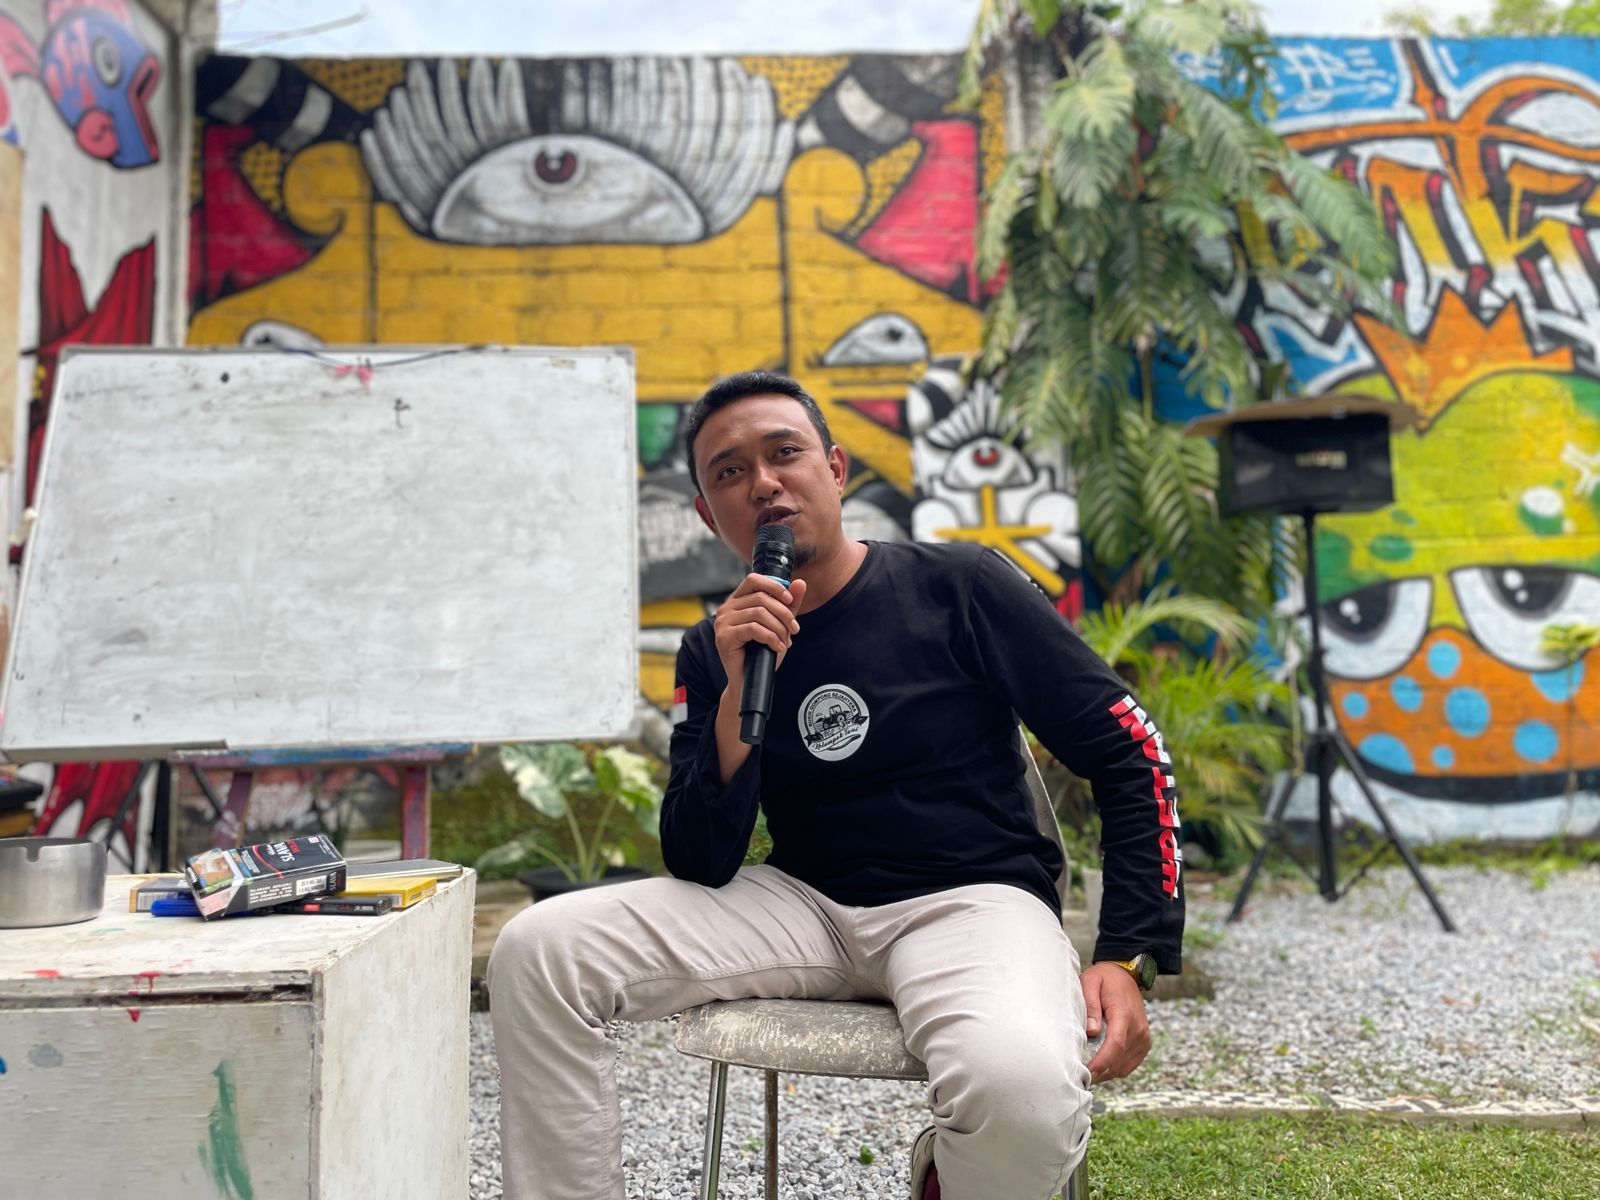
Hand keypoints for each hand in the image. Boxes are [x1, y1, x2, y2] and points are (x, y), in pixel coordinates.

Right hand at [712, 573, 808, 684]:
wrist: (749, 680)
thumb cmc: (762, 652)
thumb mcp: (779, 624)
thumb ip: (789, 604)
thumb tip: (800, 583)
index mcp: (737, 601)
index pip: (754, 580)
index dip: (775, 587)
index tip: (790, 600)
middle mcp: (726, 608)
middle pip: (761, 598)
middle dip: (783, 613)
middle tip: (794, 629)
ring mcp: (722, 622)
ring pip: (759, 613)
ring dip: (779, 628)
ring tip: (785, 641)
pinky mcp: (724, 637)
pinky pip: (753, 629)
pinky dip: (771, 637)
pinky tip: (777, 647)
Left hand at [1080, 962, 1151, 1084]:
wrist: (1125, 976)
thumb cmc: (1104, 979)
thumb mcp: (1090, 982)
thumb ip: (1090, 1005)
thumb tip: (1091, 1031)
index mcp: (1124, 1014)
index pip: (1115, 1044)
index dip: (1101, 1062)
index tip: (1087, 1072)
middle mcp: (1138, 1028)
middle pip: (1119, 1059)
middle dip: (1100, 1072)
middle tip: (1079, 1077)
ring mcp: (1144, 1037)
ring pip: (1124, 1066)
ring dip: (1106, 1073)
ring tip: (1087, 1074)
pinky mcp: (1144, 1043)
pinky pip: (1130, 1064)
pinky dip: (1115, 1069)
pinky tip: (1100, 1068)